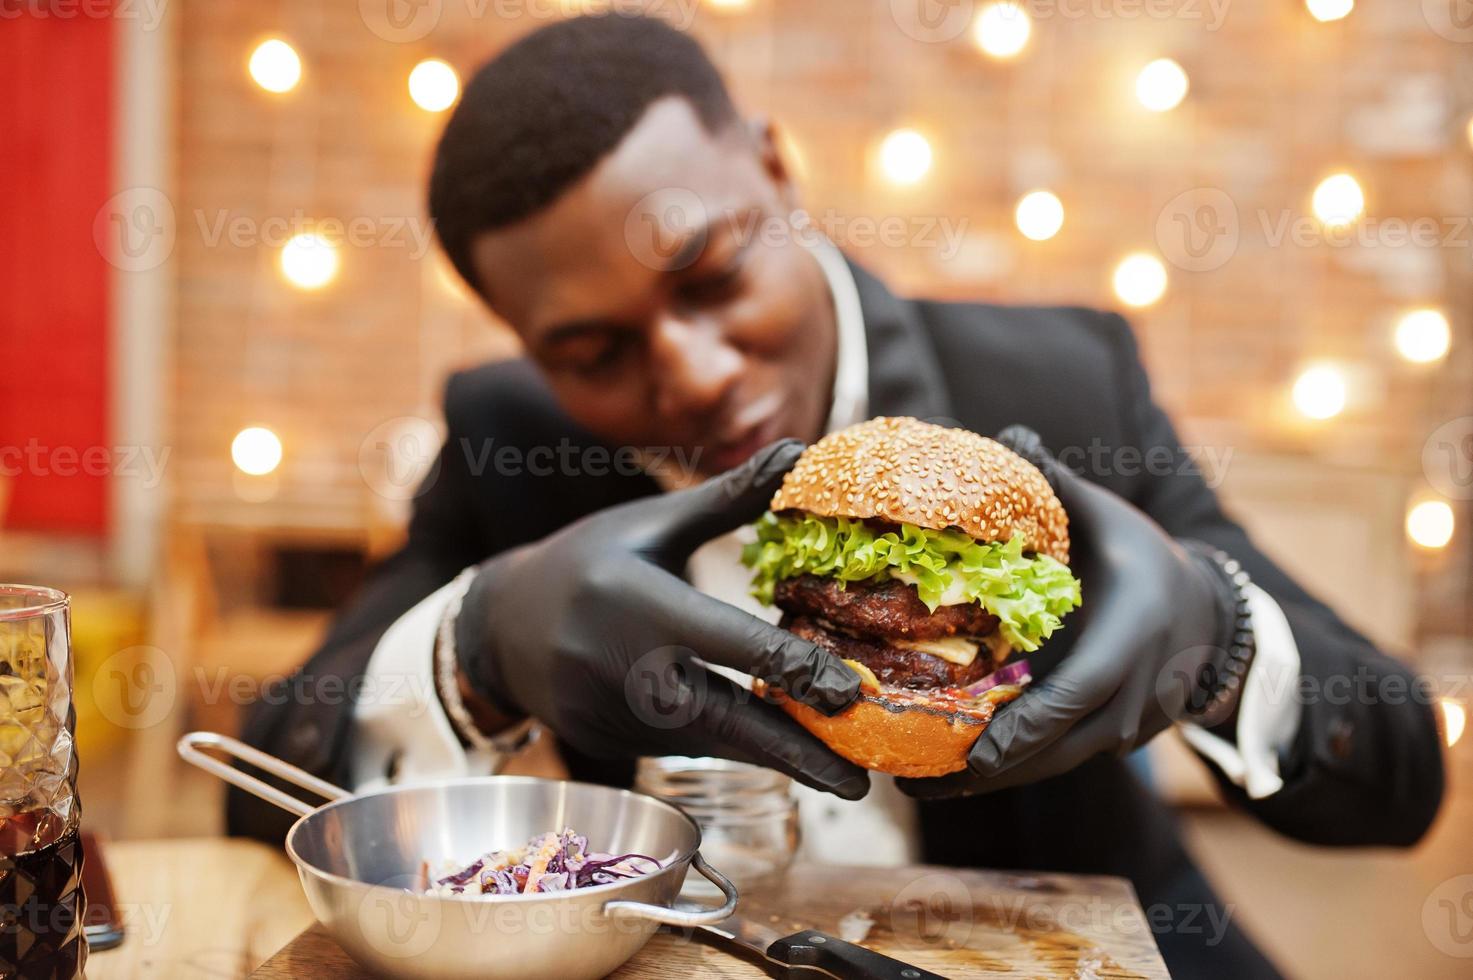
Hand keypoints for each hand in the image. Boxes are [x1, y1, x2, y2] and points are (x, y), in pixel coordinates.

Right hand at [460, 439, 868, 798]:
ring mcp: (612, 713)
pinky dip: (731, 750)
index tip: (848, 692)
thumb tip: (800, 450)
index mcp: (639, 603)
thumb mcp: (652, 522)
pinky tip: (779, 753)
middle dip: (795, 754)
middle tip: (857, 783)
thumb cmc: (588, 560)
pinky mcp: (609, 740)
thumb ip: (729, 499)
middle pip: (725, 720)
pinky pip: (681, 748)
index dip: (792, 669)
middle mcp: (624, 667)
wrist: (499, 624)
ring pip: (710, 742)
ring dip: (773, 758)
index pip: (729, 642)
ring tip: (838, 773)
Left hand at [897, 426, 1232, 798]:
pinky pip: (1061, 759)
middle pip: (1055, 750)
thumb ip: (1059, 486)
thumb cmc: (1146, 560)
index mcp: (1129, 641)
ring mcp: (1128, 728)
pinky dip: (1014, 767)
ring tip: (920, 787)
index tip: (974, 752)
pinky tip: (955, 771)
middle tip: (916, 784)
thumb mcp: (1109, 521)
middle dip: (986, 771)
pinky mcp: (1116, 742)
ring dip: (991, 780)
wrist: (1211, 616)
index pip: (1075, 696)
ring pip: (1055, 764)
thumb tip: (1010, 436)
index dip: (1025, 729)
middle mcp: (1131, 697)